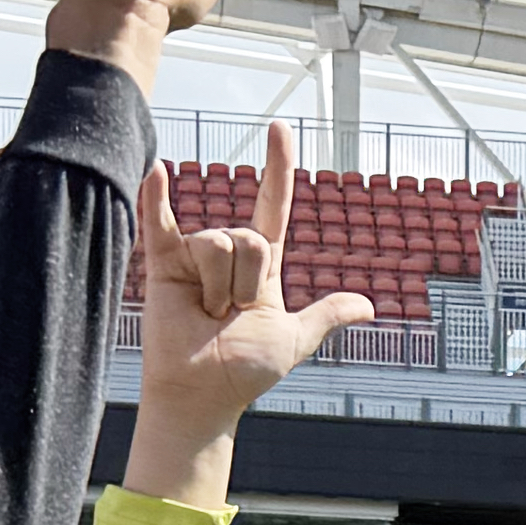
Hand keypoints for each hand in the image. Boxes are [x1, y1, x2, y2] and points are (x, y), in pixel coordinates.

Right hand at [137, 128, 378, 432]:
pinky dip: (156, 197)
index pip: (273, 204)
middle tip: (231, 315)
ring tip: (206, 313)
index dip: (278, 167)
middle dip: (247, 282)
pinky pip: (161, 222)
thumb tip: (370, 307)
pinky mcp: (164, 264)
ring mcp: (194, 255)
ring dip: (219, 287)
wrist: (204, 395)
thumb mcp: (296, 339)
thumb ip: (327, 315)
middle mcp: (228, 253)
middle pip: (250, 237)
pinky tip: (157, 172)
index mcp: (261, 265)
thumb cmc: (244, 371)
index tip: (279, 129)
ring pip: (219, 244)